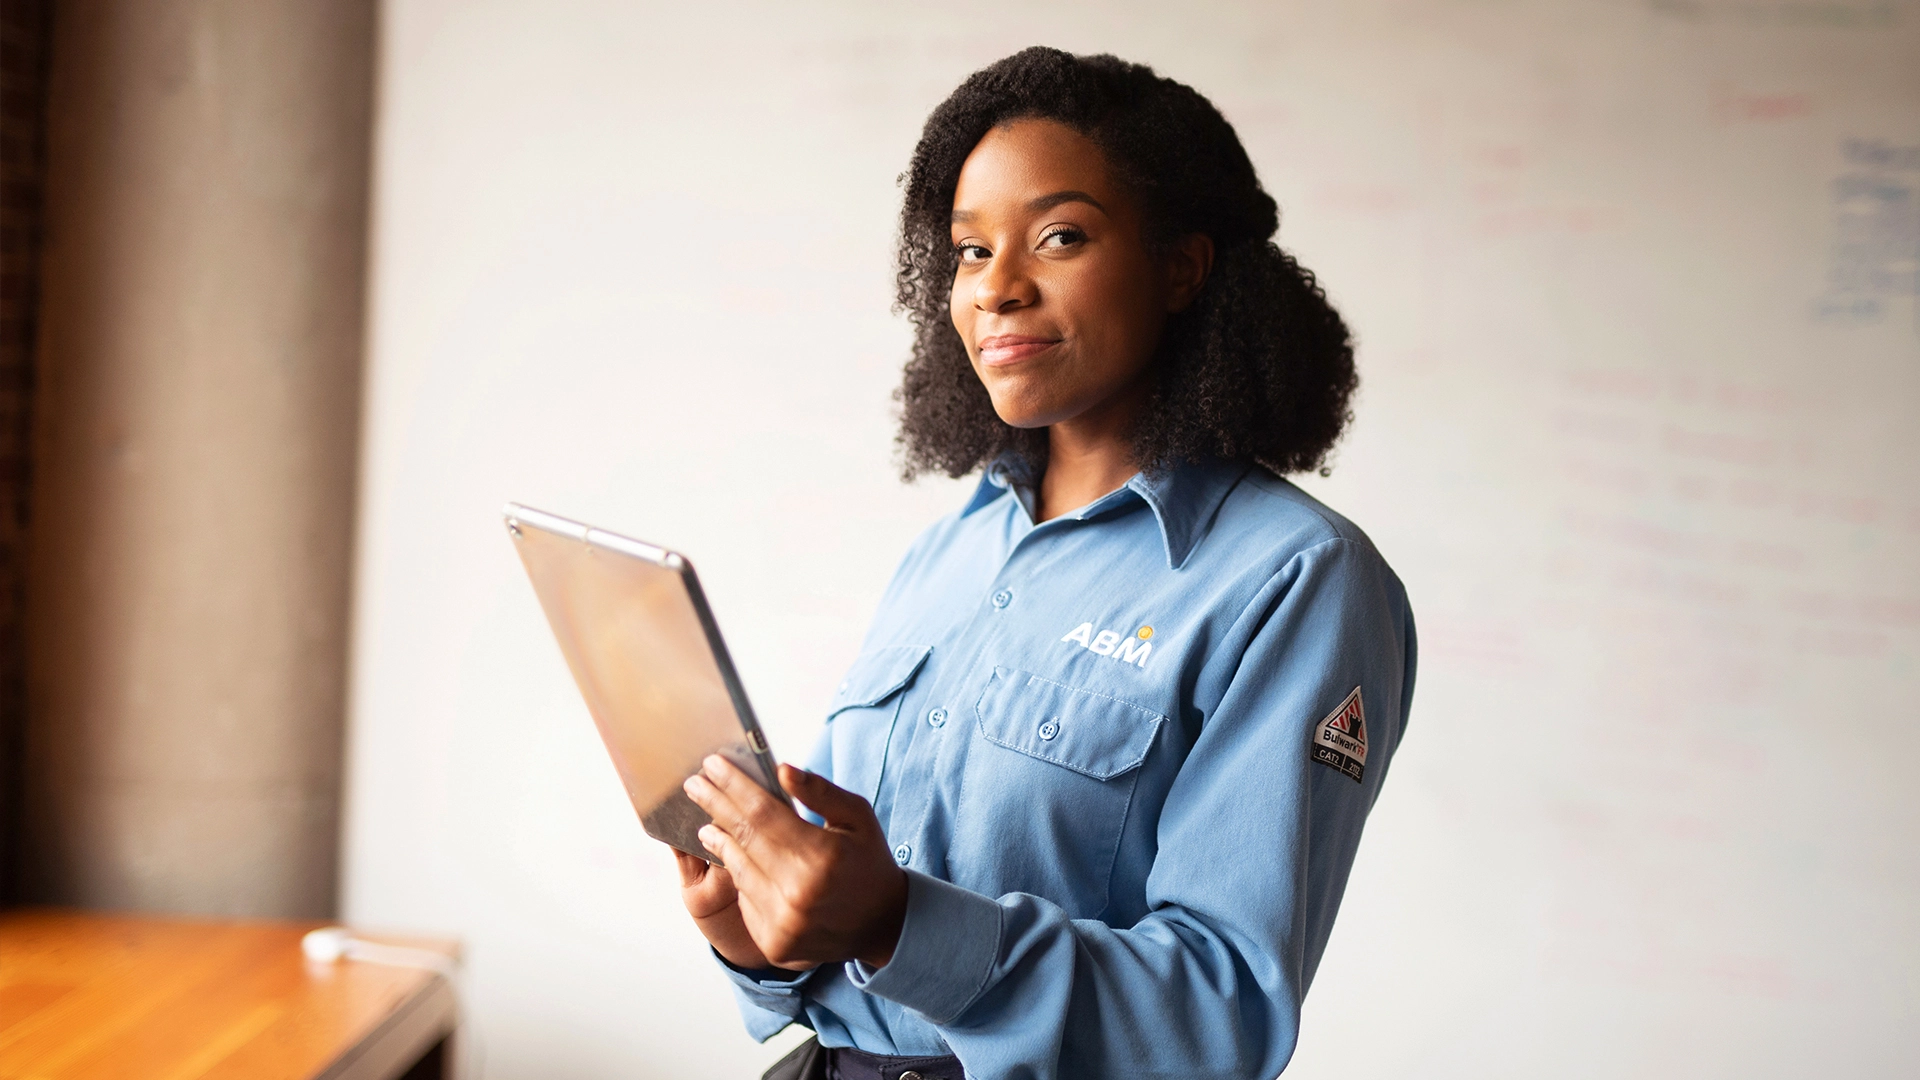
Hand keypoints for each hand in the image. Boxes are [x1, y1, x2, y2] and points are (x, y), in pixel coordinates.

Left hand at [683, 757, 906, 970]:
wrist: (882, 924)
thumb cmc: (868, 862)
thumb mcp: (856, 817)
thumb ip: (819, 792)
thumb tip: (781, 769)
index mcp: (821, 857)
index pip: (762, 812)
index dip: (733, 786)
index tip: (712, 764)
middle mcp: (798, 893)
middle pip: (743, 838)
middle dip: (714, 806)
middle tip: (694, 784)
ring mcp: (783, 923)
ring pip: (738, 870)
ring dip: (719, 841)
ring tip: (706, 823)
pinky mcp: (774, 943)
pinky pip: (746, 898)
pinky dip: (737, 874)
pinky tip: (730, 856)